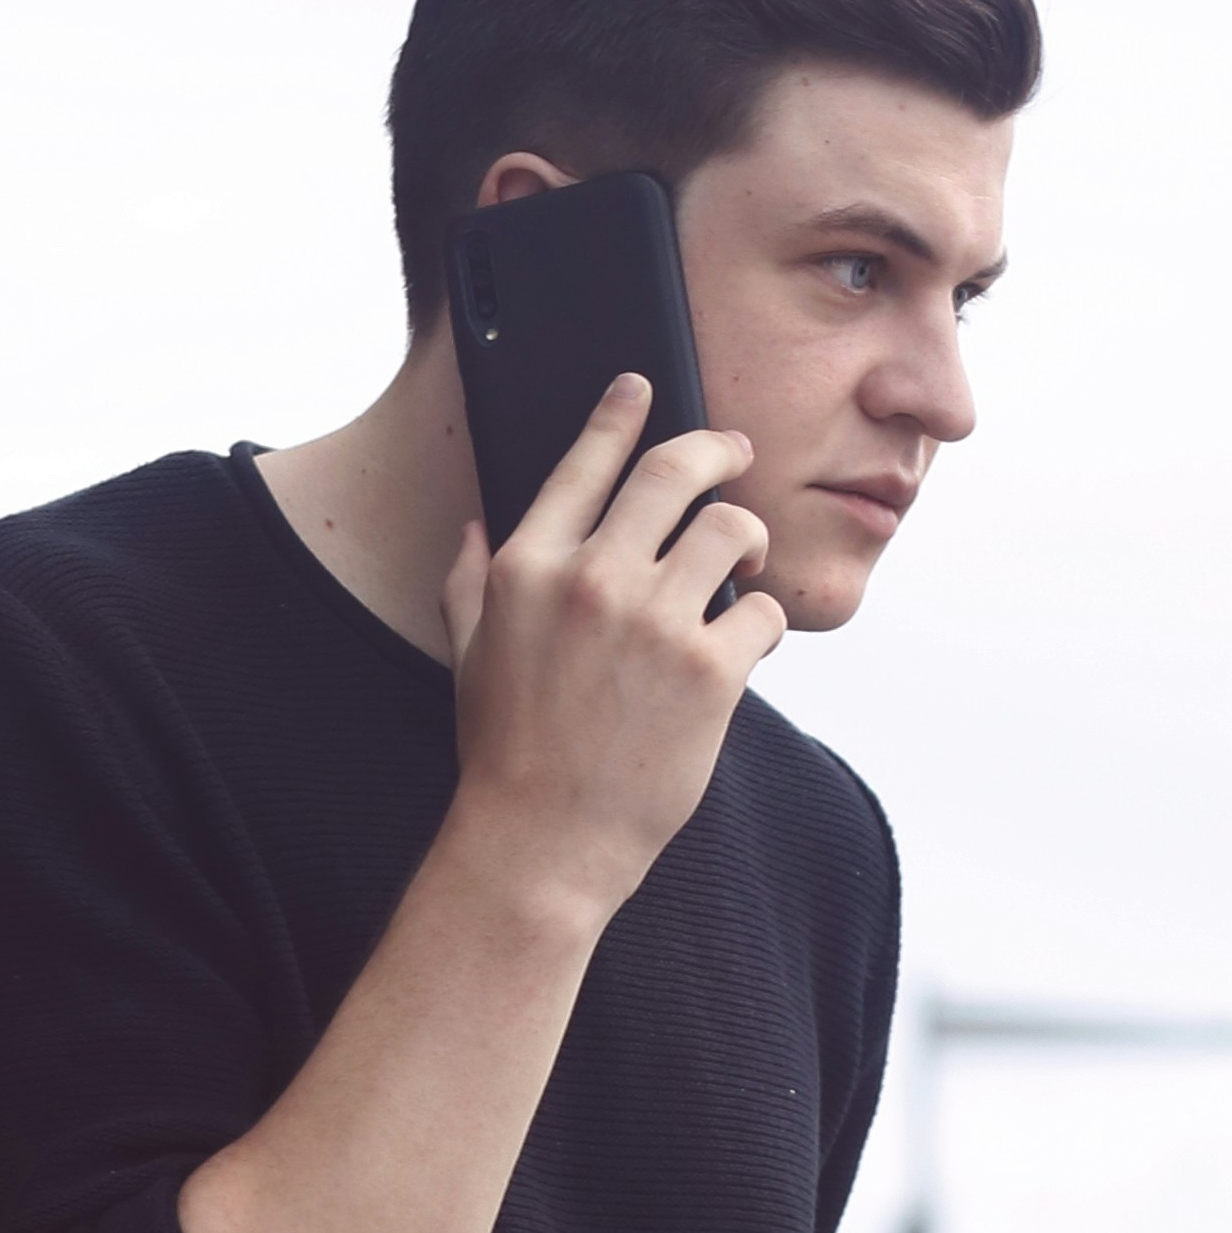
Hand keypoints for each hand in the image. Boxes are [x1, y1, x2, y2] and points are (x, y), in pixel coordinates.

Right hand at [440, 377, 782, 940]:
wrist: (543, 845)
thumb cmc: (504, 756)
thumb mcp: (468, 656)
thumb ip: (471, 582)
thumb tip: (475, 528)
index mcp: (529, 567)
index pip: (586, 460)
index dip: (621, 412)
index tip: (642, 387)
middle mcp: (592, 579)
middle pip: (676, 470)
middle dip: (716, 449)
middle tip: (735, 453)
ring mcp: (656, 622)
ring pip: (732, 529)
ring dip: (748, 537)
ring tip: (747, 560)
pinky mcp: (711, 671)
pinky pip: (764, 611)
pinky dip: (764, 622)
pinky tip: (746, 644)